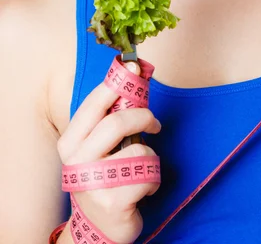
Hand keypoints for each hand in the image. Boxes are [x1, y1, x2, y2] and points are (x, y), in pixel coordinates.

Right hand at [57, 62, 161, 243]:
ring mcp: (94, 183)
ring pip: (139, 150)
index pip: (94, 104)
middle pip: (118, 122)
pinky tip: (144, 187)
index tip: (136, 68)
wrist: (98, 228)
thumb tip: (133, 75)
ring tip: (142, 166)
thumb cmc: (103, 176)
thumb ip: (109, 117)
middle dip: (144, 117)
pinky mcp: (114, 202)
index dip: (117, 83)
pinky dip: (154, 179)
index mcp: (70, 142)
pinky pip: (148, 175)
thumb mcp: (98, 147)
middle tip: (155, 123)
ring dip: (150, 156)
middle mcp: (77, 161)